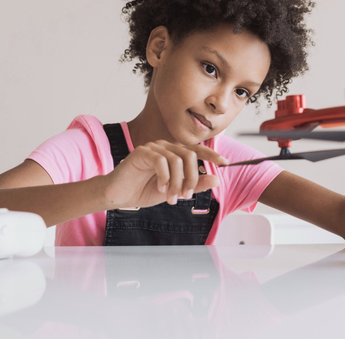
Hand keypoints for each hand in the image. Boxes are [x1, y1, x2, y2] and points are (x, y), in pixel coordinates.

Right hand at [102, 140, 227, 208]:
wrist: (120, 195)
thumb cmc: (145, 190)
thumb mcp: (175, 190)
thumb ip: (195, 184)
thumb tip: (216, 179)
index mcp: (174, 153)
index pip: (196, 150)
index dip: (211, 155)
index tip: (225, 163)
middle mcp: (166, 147)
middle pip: (190, 155)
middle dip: (192, 178)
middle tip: (186, 195)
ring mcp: (153, 147)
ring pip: (177, 160)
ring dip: (177, 182)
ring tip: (171, 197)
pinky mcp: (142, 152)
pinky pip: (161, 161)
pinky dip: (164, 177)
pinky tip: (160, 188)